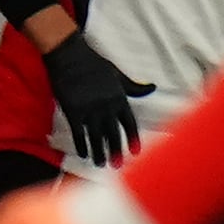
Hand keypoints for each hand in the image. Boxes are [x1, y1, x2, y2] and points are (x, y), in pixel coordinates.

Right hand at [43, 32, 152, 164]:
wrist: (70, 57)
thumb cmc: (95, 64)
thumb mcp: (118, 74)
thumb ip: (133, 86)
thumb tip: (152, 88)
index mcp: (119, 97)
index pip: (129, 122)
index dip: (133, 138)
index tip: (136, 152)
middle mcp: (106, 105)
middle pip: (113, 133)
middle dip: (116, 150)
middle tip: (118, 166)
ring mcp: (89, 109)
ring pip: (96, 136)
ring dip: (99, 151)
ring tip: (101, 164)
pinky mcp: (72, 111)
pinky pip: (78, 132)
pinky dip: (81, 144)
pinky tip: (83, 154)